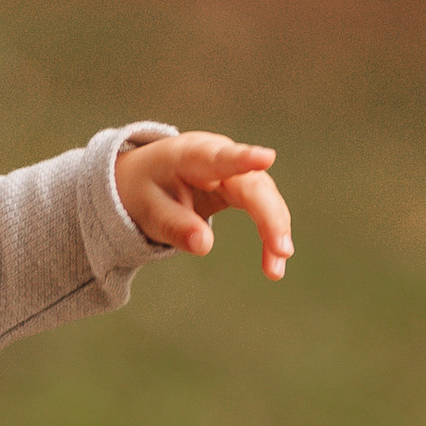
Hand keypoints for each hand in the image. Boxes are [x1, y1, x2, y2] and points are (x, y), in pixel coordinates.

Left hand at [115, 132, 292, 279]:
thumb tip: (204, 245)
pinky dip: (269, 235)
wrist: (146, 177)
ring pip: (264, 197)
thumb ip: (174, 225)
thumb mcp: (147, 209)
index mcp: (188, 156)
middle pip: (252, 184)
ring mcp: (234, 171)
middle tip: (281, 251)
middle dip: (269, 216)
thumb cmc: (144, 189)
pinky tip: (273, 264)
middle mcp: (218, 157)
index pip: (217, 157)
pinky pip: (262, 209)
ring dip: (275, 231)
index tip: (266, 158)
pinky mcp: (241, 187)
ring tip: (275, 270)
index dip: (241, 159)